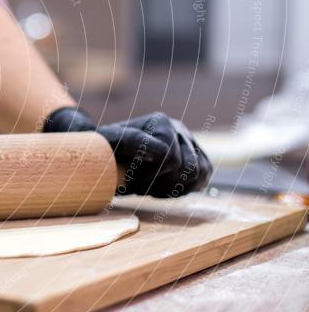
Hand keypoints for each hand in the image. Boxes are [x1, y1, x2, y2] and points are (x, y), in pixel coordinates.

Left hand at [44, 107, 212, 197]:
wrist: (109, 150)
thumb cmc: (106, 148)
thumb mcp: (109, 143)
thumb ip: (131, 141)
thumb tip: (161, 152)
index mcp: (159, 123)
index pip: (169, 159)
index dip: (149, 177)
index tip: (130, 179)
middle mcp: (177, 128)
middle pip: (187, 168)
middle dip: (162, 183)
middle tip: (140, 186)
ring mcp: (188, 141)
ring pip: (200, 172)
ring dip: (175, 187)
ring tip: (152, 187)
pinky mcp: (195, 155)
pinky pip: (205, 176)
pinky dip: (188, 188)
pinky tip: (165, 189)